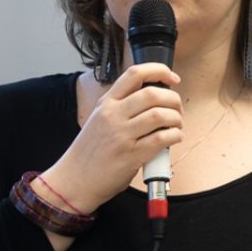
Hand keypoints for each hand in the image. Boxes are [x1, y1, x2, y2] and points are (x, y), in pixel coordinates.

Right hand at [40, 63, 183, 216]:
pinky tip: (174, 138)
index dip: (159, 70)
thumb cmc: (90, 151)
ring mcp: (121, 135)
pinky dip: (175, 136)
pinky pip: (162, 139)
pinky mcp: (131, 155)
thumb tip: (155, 99)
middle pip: (153, 94)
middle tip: (177, 109)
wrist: (74, 180)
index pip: (134, 74)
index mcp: (106, 103)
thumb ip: (122, 107)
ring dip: (176, 119)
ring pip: (160, 115)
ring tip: (176, 125)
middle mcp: (113, 115)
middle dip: (174, 100)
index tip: (173, 78)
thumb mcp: (99, 119)